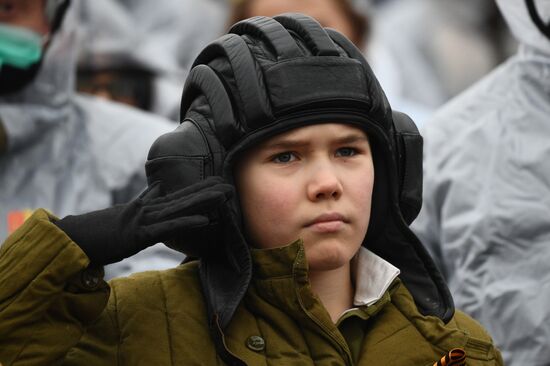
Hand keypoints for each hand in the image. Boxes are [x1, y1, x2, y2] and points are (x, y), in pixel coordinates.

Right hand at [54, 177, 233, 264]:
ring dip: (204, 201)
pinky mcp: (139, 235)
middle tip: (231, 185)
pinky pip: (167, 228)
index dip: (199, 190)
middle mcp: (148, 211)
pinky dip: (186, 221)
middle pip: (183, 198)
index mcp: (146, 209)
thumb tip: (159, 188)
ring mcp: (144, 221)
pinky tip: (205, 218)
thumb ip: (143, 203)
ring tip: (225, 194)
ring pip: (179, 208)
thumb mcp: (125, 217)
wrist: (73, 239)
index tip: (218, 183)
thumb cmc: (98, 232)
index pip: (177, 197)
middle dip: (208, 191)